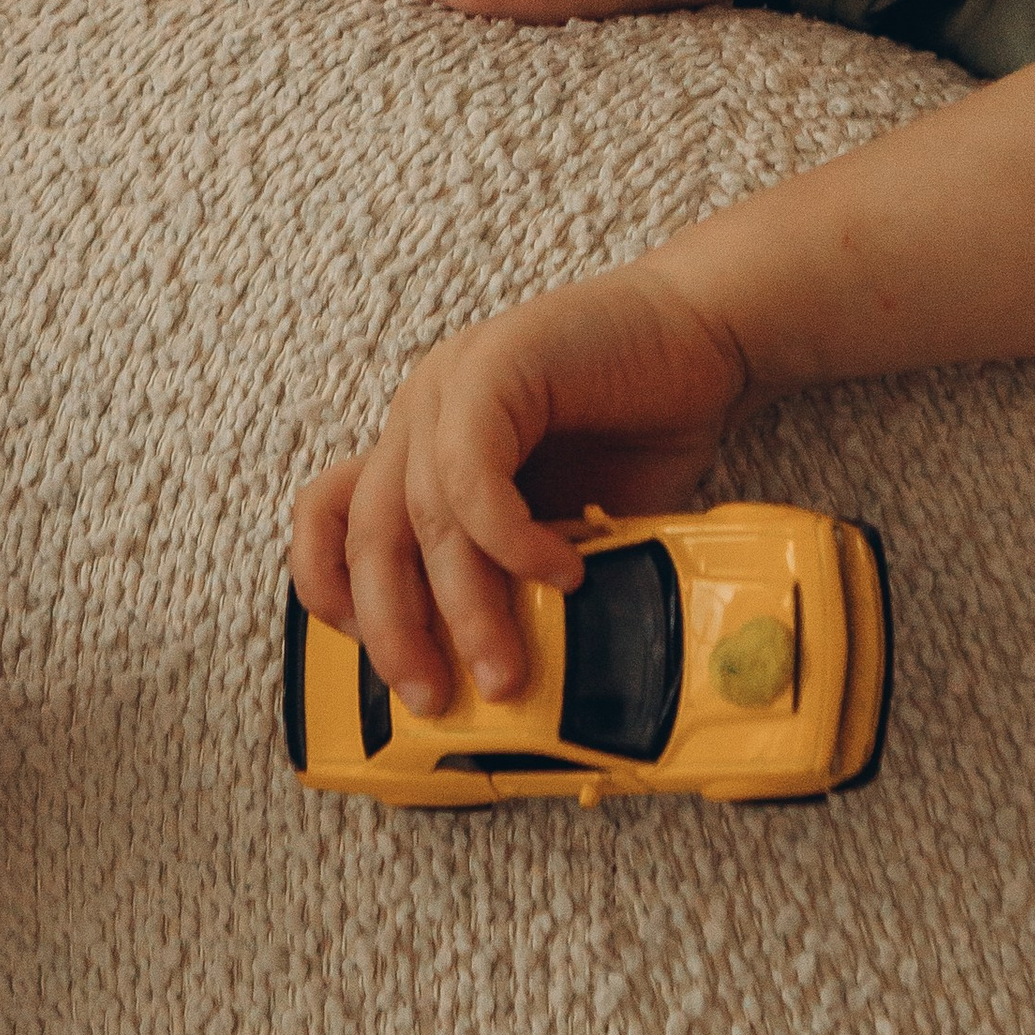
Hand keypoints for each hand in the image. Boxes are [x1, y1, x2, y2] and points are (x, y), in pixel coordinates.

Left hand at [287, 259, 748, 720]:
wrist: (705, 335)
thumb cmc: (639, 433)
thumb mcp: (562, 527)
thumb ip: (518, 579)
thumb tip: (496, 676)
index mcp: (419, 448)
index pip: (328, 520)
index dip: (335, 595)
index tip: (384, 663)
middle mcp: (420, 414)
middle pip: (365, 535)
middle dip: (393, 631)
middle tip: (433, 698)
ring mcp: (452, 383)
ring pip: (423, 517)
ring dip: (466, 606)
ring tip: (507, 667)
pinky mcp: (496, 364)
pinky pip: (472, 474)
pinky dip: (510, 540)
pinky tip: (561, 573)